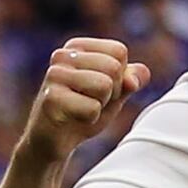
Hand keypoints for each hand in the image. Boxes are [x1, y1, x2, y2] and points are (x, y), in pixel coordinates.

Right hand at [17, 36, 149, 164]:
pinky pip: (92, 108)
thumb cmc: (84, 111)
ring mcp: (54, 75)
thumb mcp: (114, 93)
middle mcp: (62, 55)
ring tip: (82, 109)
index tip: (101, 89)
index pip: (118, 51)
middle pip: (114, 67)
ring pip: (104, 85)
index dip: (119, 76)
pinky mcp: (51, 98)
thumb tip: (136, 78)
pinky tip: (73, 119)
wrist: (54, 140)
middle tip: (91, 102)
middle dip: (111, 92)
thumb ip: (131, 80)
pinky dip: (90, 119)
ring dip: (101, 105)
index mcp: (77, 46)